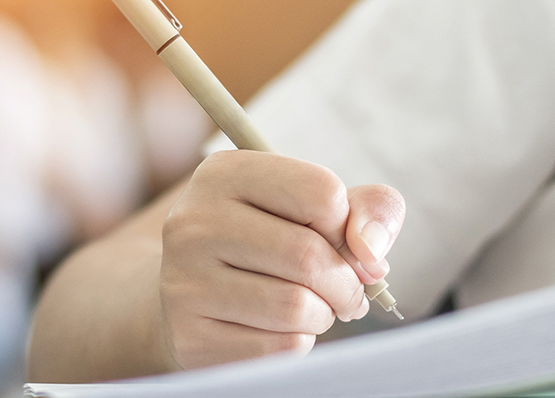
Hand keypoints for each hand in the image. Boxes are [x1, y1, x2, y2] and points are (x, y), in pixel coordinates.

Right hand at [159, 150, 405, 368]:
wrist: (191, 296)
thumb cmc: (266, 245)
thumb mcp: (311, 209)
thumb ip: (366, 209)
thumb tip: (370, 252)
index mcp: (224, 173)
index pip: (321, 192)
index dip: (348, 226)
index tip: (342, 243)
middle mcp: (193, 222)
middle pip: (308, 256)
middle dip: (346, 283)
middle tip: (346, 293)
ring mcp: (184, 281)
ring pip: (295, 307)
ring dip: (323, 315)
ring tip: (312, 309)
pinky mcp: (190, 336)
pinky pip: (278, 347)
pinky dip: (298, 342)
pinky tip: (279, 329)